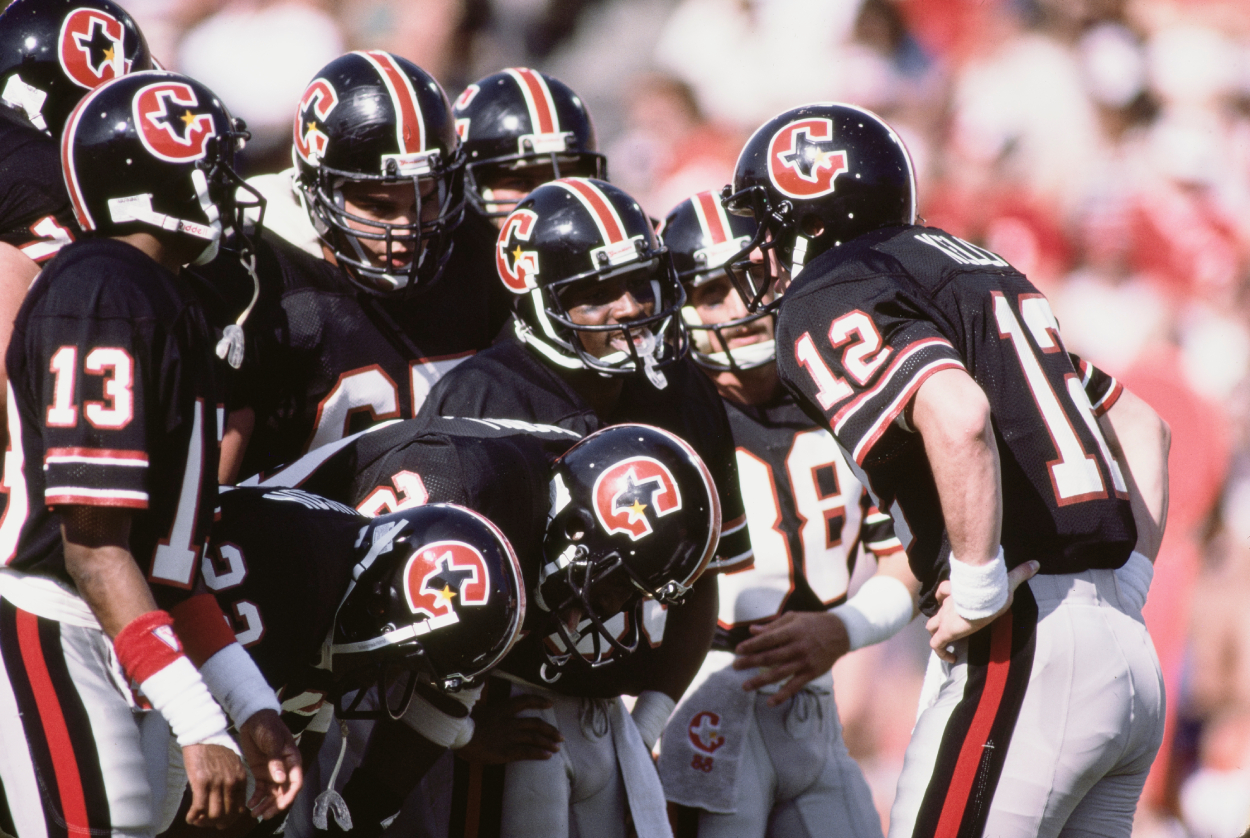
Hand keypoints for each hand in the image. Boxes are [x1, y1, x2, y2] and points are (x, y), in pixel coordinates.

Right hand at [182, 741, 246, 828]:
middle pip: (227, 814)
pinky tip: (190, 817)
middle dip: (217, 824)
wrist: (203, 734)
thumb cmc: (216, 749)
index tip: (221, 821)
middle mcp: (231, 782)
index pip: (240, 808)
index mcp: (241, 778)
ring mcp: (217, 783)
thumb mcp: (233, 764)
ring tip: (197, 821)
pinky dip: (194, 817)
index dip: (230, 820)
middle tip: (207, 824)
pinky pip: (199, 808)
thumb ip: (233, 781)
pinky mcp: (201, 782)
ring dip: (204, 822)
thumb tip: (228, 800)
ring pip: (214, 814)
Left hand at [238, 709, 302, 819]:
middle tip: (264, 815)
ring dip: (266, 804)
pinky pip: (261, 789)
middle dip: (275, 805)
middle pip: (283, 792)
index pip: (296, 782)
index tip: (280, 805)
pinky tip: (250, 804)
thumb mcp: (272, 741)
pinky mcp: (261, 772)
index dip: (289, 795)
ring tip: (255, 814)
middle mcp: (284, 769)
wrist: (253, 719)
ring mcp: (273, 772)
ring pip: (272, 793)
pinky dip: (257, 798)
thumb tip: (280, 779)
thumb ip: (276, 760)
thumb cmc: (267, 726)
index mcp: (292, 760)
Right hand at [456, 694, 561, 763]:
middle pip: (535, 723)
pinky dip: (538, 753)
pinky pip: (526, 752)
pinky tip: (547, 756)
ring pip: (534, 738)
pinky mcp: (506, 751)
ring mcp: (509, 737)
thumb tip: (484, 708)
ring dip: (547, 742)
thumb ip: (485, 709)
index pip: (524, 701)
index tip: (550, 703)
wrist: (458, 735)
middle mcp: (509, 722)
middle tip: (560, 736)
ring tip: (557, 747)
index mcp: (501, 709)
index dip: (538, 701)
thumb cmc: (462, 723)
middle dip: (549, 730)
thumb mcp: (474, 710)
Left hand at [733, 611, 848, 706]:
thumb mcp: (793, 618)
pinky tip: (770, 702)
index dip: (752, 645)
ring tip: (744, 685)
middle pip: (770, 657)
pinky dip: (782, 695)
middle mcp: (797, 647)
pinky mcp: (811, 673)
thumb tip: (752, 631)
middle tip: (734, 667)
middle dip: (750, 662)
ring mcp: (804, 662)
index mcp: (792, 631)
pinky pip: (794, 687)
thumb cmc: (812, 623)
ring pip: (778, 674)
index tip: (738, 650)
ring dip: (760, 681)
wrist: (841, 633)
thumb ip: (772, 626)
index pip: (767, 639)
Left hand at [927, 561, 1038, 662]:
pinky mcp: (947, 632)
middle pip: (936, 612)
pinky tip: (952, 658)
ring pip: (932, 627)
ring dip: (938, 634)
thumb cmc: (992, 590)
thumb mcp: (1007, 581)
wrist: (981, 597)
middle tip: (950, 626)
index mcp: (957, 592)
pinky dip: (942, 653)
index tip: (950, 601)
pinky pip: (937, 646)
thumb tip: (1035, 564)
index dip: (944, 596)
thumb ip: (1020, 573)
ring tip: (949, 643)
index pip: (944, 591)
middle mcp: (948, 605)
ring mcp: (945, 619)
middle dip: (940, 619)